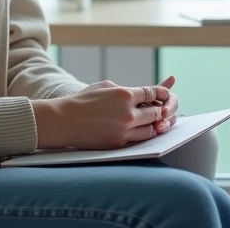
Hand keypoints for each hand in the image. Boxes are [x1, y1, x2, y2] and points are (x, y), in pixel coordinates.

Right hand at [32, 75, 178, 149]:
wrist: (63, 121)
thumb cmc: (83, 100)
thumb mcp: (106, 86)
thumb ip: (126, 89)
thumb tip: (142, 93)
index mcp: (125, 95)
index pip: (152, 92)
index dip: (162, 92)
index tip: (166, 92)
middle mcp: (128, 113)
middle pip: (156, 112)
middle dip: (162, 110)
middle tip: (166, 109)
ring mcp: (124, 130)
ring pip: (151, 129)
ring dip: (155, 125)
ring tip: (156, 121)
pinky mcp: (118, 144)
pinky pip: (139, 140)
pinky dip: (143, 135)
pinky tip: (144, 131)